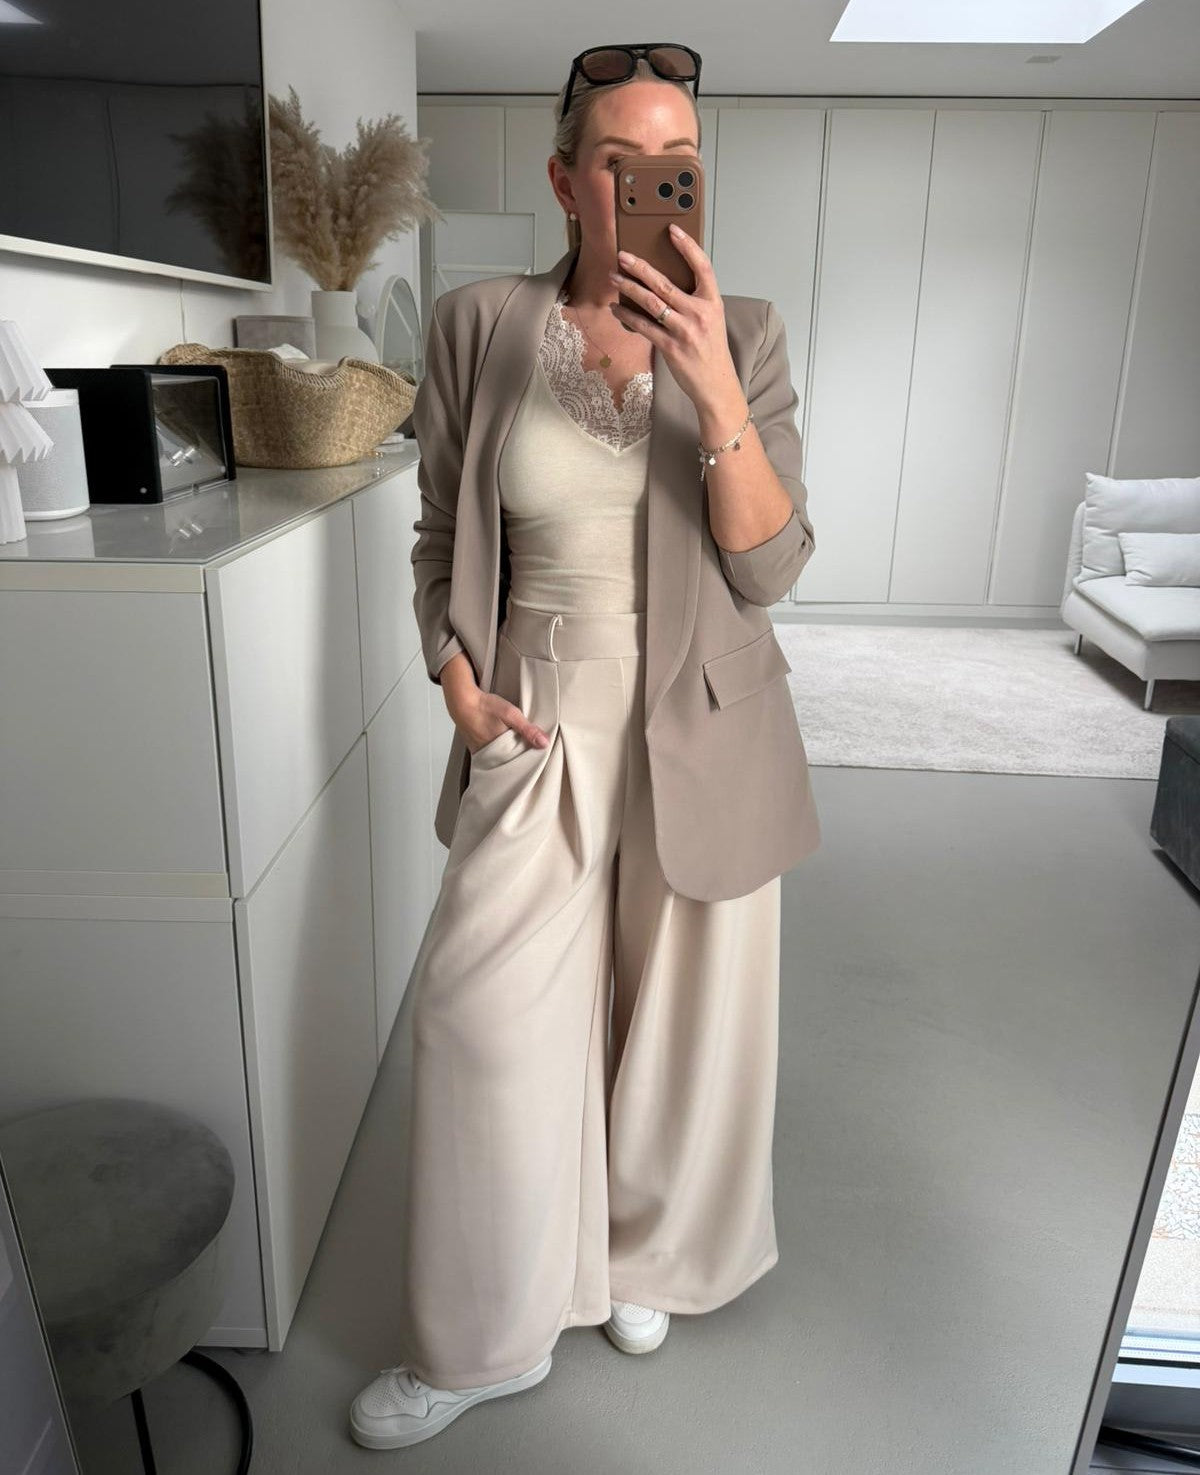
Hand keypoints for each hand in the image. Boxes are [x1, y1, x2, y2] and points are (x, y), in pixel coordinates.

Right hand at [447, 684, 549, 755]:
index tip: (536, 753)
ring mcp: (481, 752)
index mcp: (500, 750)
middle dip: (518, 755)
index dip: (528, 756)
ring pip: (499, 757)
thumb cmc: (484, 706)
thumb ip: (527, 729)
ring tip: (514, 743)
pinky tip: (500, 740)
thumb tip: (544, 743)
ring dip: (507, 752)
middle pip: (509, 760)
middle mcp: (490, 754)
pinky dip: (496, 749)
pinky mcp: (475, 747)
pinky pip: (489, 753)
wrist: (462, 700)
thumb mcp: (511, 714)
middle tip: (527, 748)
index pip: (519, 760)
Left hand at [608, 224, 740, 412]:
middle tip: (622, 255)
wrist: (716, 385)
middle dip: (640, 267)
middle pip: (665, 283)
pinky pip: (644, 327)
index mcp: (712, 302)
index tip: (672, 230)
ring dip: (629, 288)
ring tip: (614, 278)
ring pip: (651, 302)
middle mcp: (699, 313)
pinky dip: (628, 317)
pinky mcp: (670, 347)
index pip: (702, 266)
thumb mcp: (711, 320)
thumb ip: (693, 301)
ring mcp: (684, 330)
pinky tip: (617, 309)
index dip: (687, 246)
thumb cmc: (711, 351)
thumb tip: (662, 285)